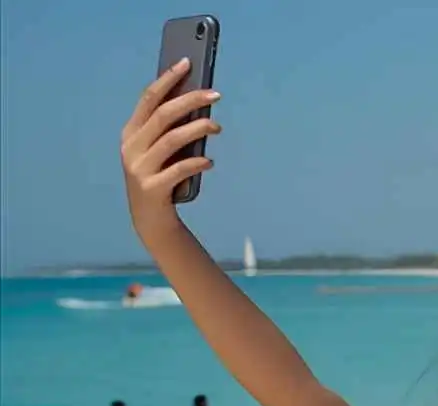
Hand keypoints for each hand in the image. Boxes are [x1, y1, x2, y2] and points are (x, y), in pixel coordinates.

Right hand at [120, 57, 220, 228]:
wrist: (152, 222)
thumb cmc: (162, 178)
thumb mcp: (162, 151)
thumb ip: (171, 130)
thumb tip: (199, 102)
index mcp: (131, 132)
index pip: (149, 98)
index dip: (168, 79)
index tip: (187, 62)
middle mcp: (131, 147)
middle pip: (163, 115)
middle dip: (190, 100)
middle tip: (216, 94)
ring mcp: (139, 168)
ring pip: (171, 140)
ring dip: (197, 129)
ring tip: (217, 127)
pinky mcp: (151, 188)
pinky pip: (178, 170)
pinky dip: (196, 163)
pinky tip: (209, 162)